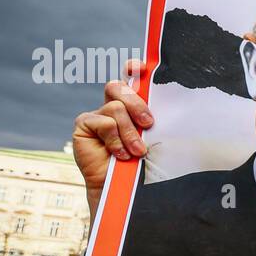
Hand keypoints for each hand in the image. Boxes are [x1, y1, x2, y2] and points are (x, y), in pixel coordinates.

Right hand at [72, 58, 153, 217]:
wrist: (121, 188)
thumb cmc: (141, 163)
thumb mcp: (150, 138)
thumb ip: (151, 121)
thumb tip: (172, 106)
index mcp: (129, 106)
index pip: (129, 79)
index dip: (133, 70)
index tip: (141, 67)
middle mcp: (111, 107)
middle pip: (119, 87)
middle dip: (136, 103)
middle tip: (148, 124)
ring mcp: (96, 115)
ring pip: (115, 109)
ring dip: (129, 133)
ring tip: (137, 152)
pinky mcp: (84, 125)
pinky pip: (104, 123)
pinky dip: (115, 140)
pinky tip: (119, 155)